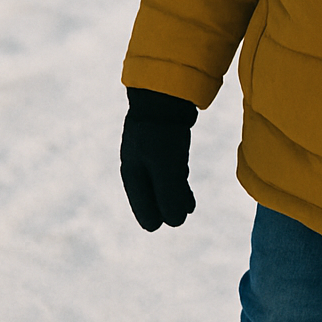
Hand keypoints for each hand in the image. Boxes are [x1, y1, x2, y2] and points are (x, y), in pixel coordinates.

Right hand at [120, 87, 197, 230]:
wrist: (165, 94)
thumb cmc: (162, 133)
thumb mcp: (167, 167)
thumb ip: (170, 195)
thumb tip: (176, 222)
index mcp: (132, 170)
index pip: (139, 200)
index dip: (149, 214)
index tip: (156, 227)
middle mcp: (137, 161)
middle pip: (149, 191)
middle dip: (163, 206)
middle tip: (176, 221)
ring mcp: (150, 149)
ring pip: (161, 179)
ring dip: (174, 194)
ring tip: (189, 209)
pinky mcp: (164, 139)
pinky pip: (170, 166)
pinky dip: (179, 179)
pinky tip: (188, 185)